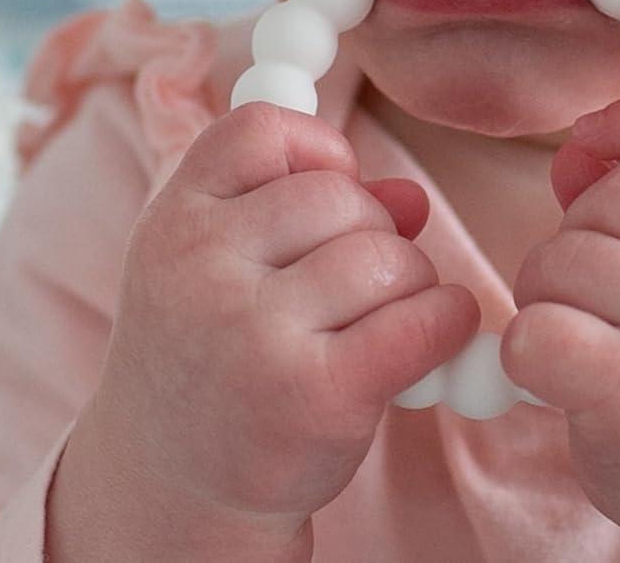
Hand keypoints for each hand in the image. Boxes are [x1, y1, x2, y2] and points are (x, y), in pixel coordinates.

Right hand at [70, 102, 478, 545]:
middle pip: (338, 193)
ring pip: (386, 254)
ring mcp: (255, 333)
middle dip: (371, 228)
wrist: (173, 489)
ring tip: (382, 316)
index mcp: (173, 222)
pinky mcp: (316, 395)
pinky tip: (434, 335)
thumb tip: (412, 196)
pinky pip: (420, 320)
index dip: (315, 147)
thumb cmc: (211, 357)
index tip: (330, 187)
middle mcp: (202, 268)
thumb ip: (302, 210)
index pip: (260, 129)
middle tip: (357, 280)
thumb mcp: (219, 266)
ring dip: (410, 279)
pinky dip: (446, 320)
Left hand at [500, 94, 619, 543]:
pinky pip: (539, 330)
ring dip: (546, 293)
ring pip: (566, 257)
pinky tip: (555, 375)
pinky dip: (526, 350)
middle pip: (617, 195)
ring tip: (585, 339)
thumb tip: (574, 150)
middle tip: (592, 296)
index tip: (588, 138)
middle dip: (579, 234)